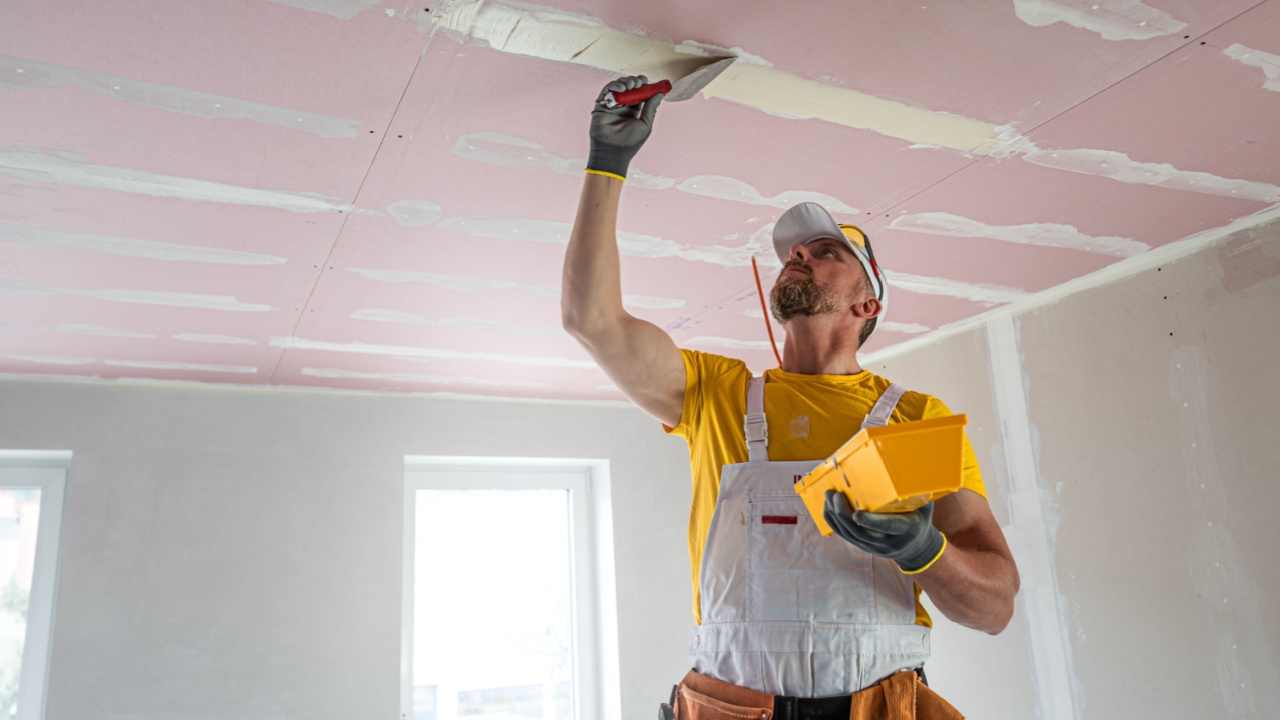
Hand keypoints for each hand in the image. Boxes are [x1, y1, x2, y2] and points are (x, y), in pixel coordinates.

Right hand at [587, 75, 662, 178]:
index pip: (640, 93)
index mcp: (634, 111)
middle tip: (640, 82)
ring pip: (619, 86)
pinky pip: (607, 90)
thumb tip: (660, 94)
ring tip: (631, 86)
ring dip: (626, 82)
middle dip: (636, 81)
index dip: (644, 85)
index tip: (649, 81)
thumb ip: (651, 109)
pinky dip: (615, 85)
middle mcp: (623, 107)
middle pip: (630, 88)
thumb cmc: (630, 142)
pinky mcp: (601, 105)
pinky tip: (622, 88)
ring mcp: (612, 105)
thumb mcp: (645, 124)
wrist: (613, 151)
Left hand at [823, 490, 946, 572]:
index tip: (857, 513)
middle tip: (836, 494)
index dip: (871, 521)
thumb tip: (913, 467)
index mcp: (905, 531)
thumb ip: (918, 492)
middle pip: (861, 532)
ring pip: (849, 534)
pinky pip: (844, 535)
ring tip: (829, 494)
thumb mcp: (924, 508)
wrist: (916, 550)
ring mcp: (873, 547)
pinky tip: (827, 506)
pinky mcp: (862, 546)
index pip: (887, 527)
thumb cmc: (919, 521)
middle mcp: (887, 542)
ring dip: (835, 515)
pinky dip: (833, 521)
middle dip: (845, 514)